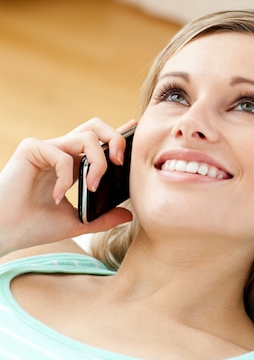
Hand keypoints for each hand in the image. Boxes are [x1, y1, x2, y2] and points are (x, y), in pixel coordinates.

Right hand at [0, 118, 134, 256]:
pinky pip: (62, 155)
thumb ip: (102, 218)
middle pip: (95, 126)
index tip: (134, 128)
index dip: (117, 133)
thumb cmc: (33, 227)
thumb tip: (129, 216)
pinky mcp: (32, 148)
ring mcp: (46, 148)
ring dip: (98, 162)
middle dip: (115, 138)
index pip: (98, 141)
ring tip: (91, 186)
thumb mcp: (77, 222)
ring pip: (86, 136)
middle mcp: (60, 152)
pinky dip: (66, 177)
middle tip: (119, 162)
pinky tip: (57, 196)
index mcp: (70, 164)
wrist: (4, 233)